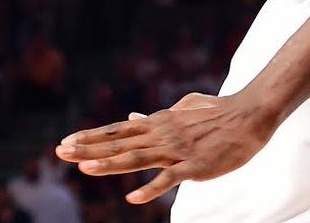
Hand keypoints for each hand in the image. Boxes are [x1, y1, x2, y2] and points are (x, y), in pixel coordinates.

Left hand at [56, 94, 276, 204]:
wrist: (249, 115)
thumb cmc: (217, 113)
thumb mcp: (182, 110)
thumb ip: (156, 116)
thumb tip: (133, 116)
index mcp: (158, 123)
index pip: (117, 130)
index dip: (90, 136)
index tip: (66, 141)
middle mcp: (161, 134)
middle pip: (119, 142)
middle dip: (88, 148)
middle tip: (60, 152)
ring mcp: (176, 150)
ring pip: (137, 157)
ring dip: (110, 164)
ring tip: (84, 168)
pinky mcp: (194, 166)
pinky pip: (169, 179)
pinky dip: (150, 189)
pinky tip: (133, 199)